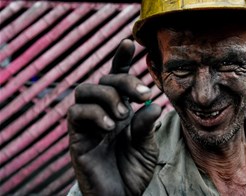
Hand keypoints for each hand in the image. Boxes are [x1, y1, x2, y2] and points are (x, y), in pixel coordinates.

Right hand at [67, 39, 161, 195]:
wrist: (120, 195)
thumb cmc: (133, 169)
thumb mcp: (147, 145)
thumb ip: (147, 125)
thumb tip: (152, 104)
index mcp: (121, 110)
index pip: (117, 78)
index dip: (121, 59)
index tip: (129, 43)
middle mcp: (103, 111)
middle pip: (104, 80)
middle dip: (123, 82)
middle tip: (142, 95)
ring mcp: (88, 123)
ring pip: (84, 90)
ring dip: (106, 96)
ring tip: (122, 114)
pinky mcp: (77, 136)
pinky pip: (76, 113)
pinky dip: (93, 113)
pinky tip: (109, 125)